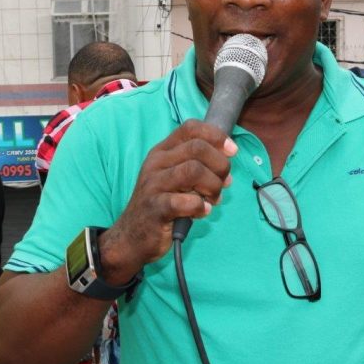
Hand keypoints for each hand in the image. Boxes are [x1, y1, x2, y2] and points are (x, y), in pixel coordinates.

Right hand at [98, 119, 235, 283]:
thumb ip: (199, 169)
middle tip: (223, 183)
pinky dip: (200, 207)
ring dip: (213, 186)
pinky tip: (201, 212)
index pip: (191, 128)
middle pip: (197, 148)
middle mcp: (156, 163)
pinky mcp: (155, 208)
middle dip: (220, 165)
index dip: (216, 136)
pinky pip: (185, 201)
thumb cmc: (160, 204)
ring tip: (212, 199)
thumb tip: (227, 169)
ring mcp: (154, 185)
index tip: (231, 151)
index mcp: (163, 152)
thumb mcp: (175, 179)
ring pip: (194, 170)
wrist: (131, 236)